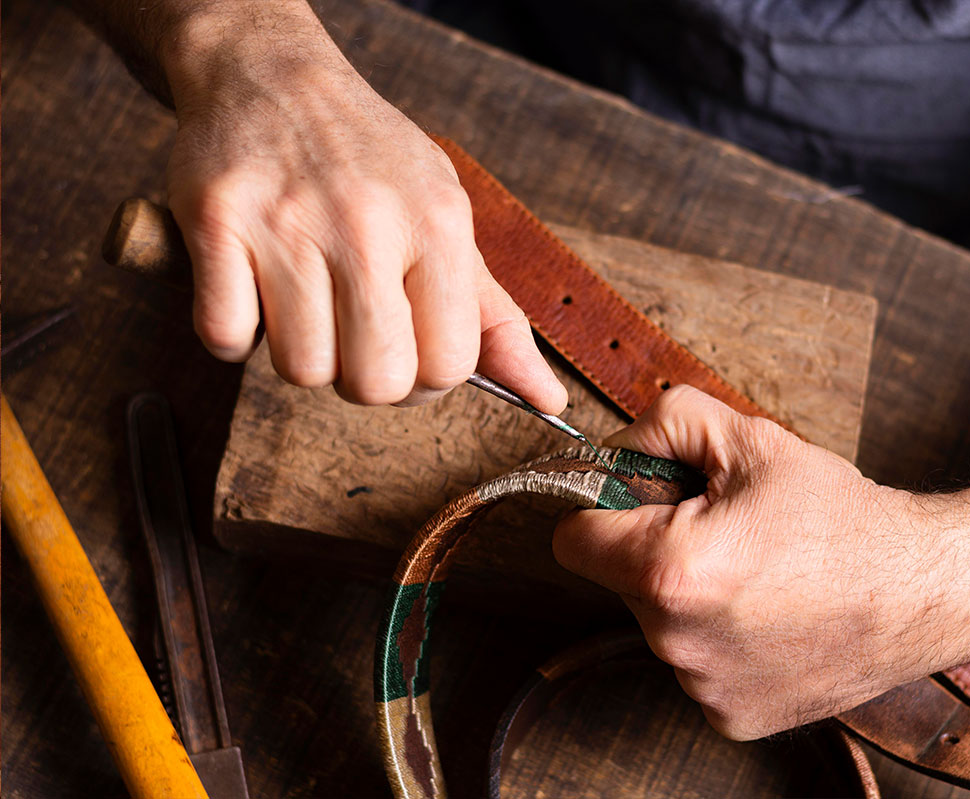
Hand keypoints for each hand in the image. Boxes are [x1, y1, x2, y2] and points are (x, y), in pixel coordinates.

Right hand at [158, 3, 565, 409]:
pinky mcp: (216, 222)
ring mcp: (287, 222)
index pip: (448, 366)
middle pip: (375, 384)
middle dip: (364, 378)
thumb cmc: (371, 163)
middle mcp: (367, 223)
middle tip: (352, 333)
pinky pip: (224, 339)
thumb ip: (495, 318)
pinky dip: (234, 334)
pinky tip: (253, 291)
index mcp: (438, 224)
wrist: (272, 75)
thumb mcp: (449, 221)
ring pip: (301, 370)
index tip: (407, 350)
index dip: (426, 380)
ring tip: (304, 301)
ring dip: (301, 353)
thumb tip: (548, 399)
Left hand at [554, 386, 969, 738]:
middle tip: (722, 528)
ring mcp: (703, 687)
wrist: (925, 591)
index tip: (640, 499)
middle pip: (617, 580)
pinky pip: (693, 663)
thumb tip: (612, 449)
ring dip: (687, 595)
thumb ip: (663, 423)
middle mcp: (676, 641)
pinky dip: (719, 637)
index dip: (603, 506)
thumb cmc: (844, 518)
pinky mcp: (730, 716)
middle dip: (653, 547)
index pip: (573, 538)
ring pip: (656, 624)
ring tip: (758, 572)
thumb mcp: (750, 439)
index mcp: (670, 569)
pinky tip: (770, 614)